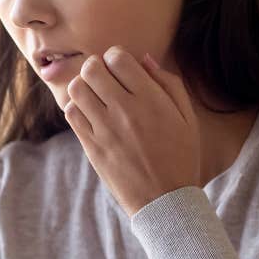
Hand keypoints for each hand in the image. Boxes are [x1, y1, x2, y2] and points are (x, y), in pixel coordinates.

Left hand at [63, 46, 201, 216]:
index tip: (121, 68)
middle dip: (97, 67)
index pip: (118, 58)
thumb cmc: (180, 156)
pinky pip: (71, 113)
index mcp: (151, 100)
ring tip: (95, 96)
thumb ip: (168, 84)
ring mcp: (105, 129)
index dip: (116, 57)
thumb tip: (144, 59)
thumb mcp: (186, 117)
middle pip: (92, 68)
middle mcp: (125, 111)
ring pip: (77, 88)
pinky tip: (91, 115)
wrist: (165, 201)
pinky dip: (77, 108)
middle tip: (105, 79)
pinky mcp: (92, 146)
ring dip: (84, 86)